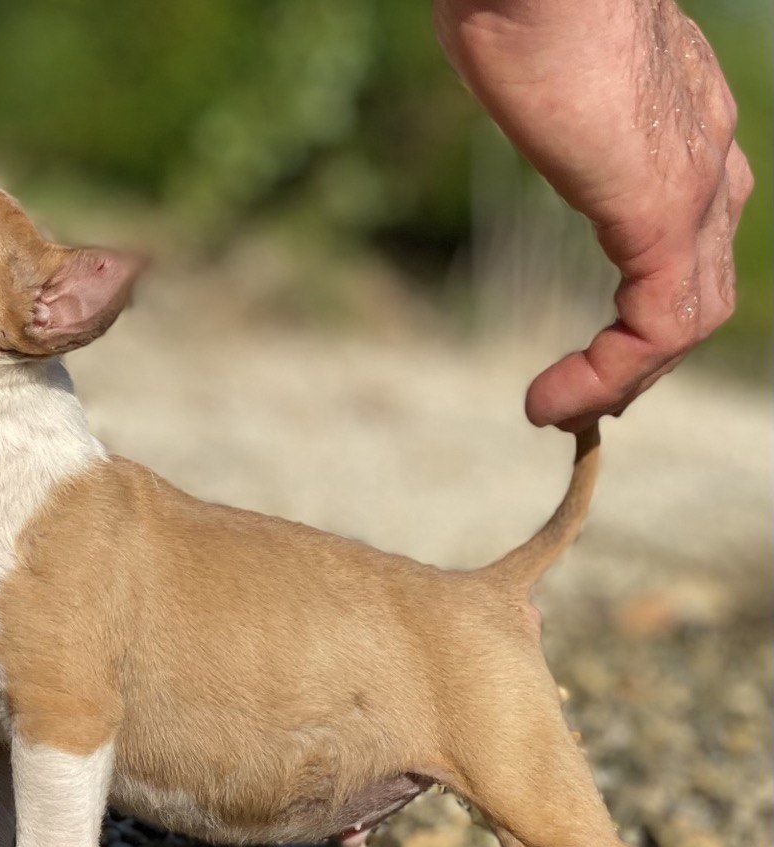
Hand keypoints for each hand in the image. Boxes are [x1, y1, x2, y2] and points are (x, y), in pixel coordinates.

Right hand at [435, 0, 752, 430]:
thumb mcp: (534, 67)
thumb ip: (548, 104)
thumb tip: (507, 84)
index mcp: (681, 122)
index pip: (688, 242)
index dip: (642, 312)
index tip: (584, 354)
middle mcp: (707, 152)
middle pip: (701, 286)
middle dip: (640, 359)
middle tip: (580, 400)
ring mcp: (694, 181)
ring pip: (690, 315)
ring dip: (624, 380)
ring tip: (559, 410)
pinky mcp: (660, 208)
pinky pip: (657, 325)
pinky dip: (607, 376)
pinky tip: (548, 398)